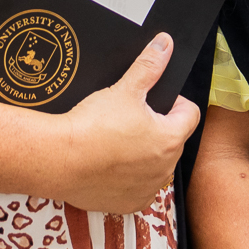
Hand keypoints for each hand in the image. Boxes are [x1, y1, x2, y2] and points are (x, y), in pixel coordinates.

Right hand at [56, 33, 201, 212]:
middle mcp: (164, 168)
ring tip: (118, 142)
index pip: (189, 114)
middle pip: (172, 140)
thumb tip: (164, 45)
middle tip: (131, 119)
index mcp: (170, 139)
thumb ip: (149, 66)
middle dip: (157, 128)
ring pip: (155, 165)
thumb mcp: (124, 89)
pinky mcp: (128, 204)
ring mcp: (146, 189)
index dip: (174, 103)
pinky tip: (110, 165)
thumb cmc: (92, 127)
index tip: (155, 101)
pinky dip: (128, 178)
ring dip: (144, 155)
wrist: (59, 159)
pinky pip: (138, 188)